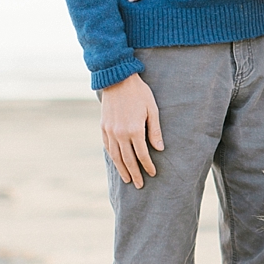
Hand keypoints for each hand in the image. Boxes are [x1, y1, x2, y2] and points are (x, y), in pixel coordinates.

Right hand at [100, 73, 163, 188]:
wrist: (117, 78)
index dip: (148, 166)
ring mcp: (110, 131)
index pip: (142, 155)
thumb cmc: (139, 93)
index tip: (152, 173)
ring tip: (127, 179)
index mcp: (134, 130)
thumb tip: (160, 149)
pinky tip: (117, 162)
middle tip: (139, 184)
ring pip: (116, 156)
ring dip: (122, 169)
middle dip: (135, 173)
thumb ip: (155, 131)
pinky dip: (112, 156)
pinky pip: (107, 146)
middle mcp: (120, 133)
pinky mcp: (103, 127)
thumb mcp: (152, 110)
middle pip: (128, 160)